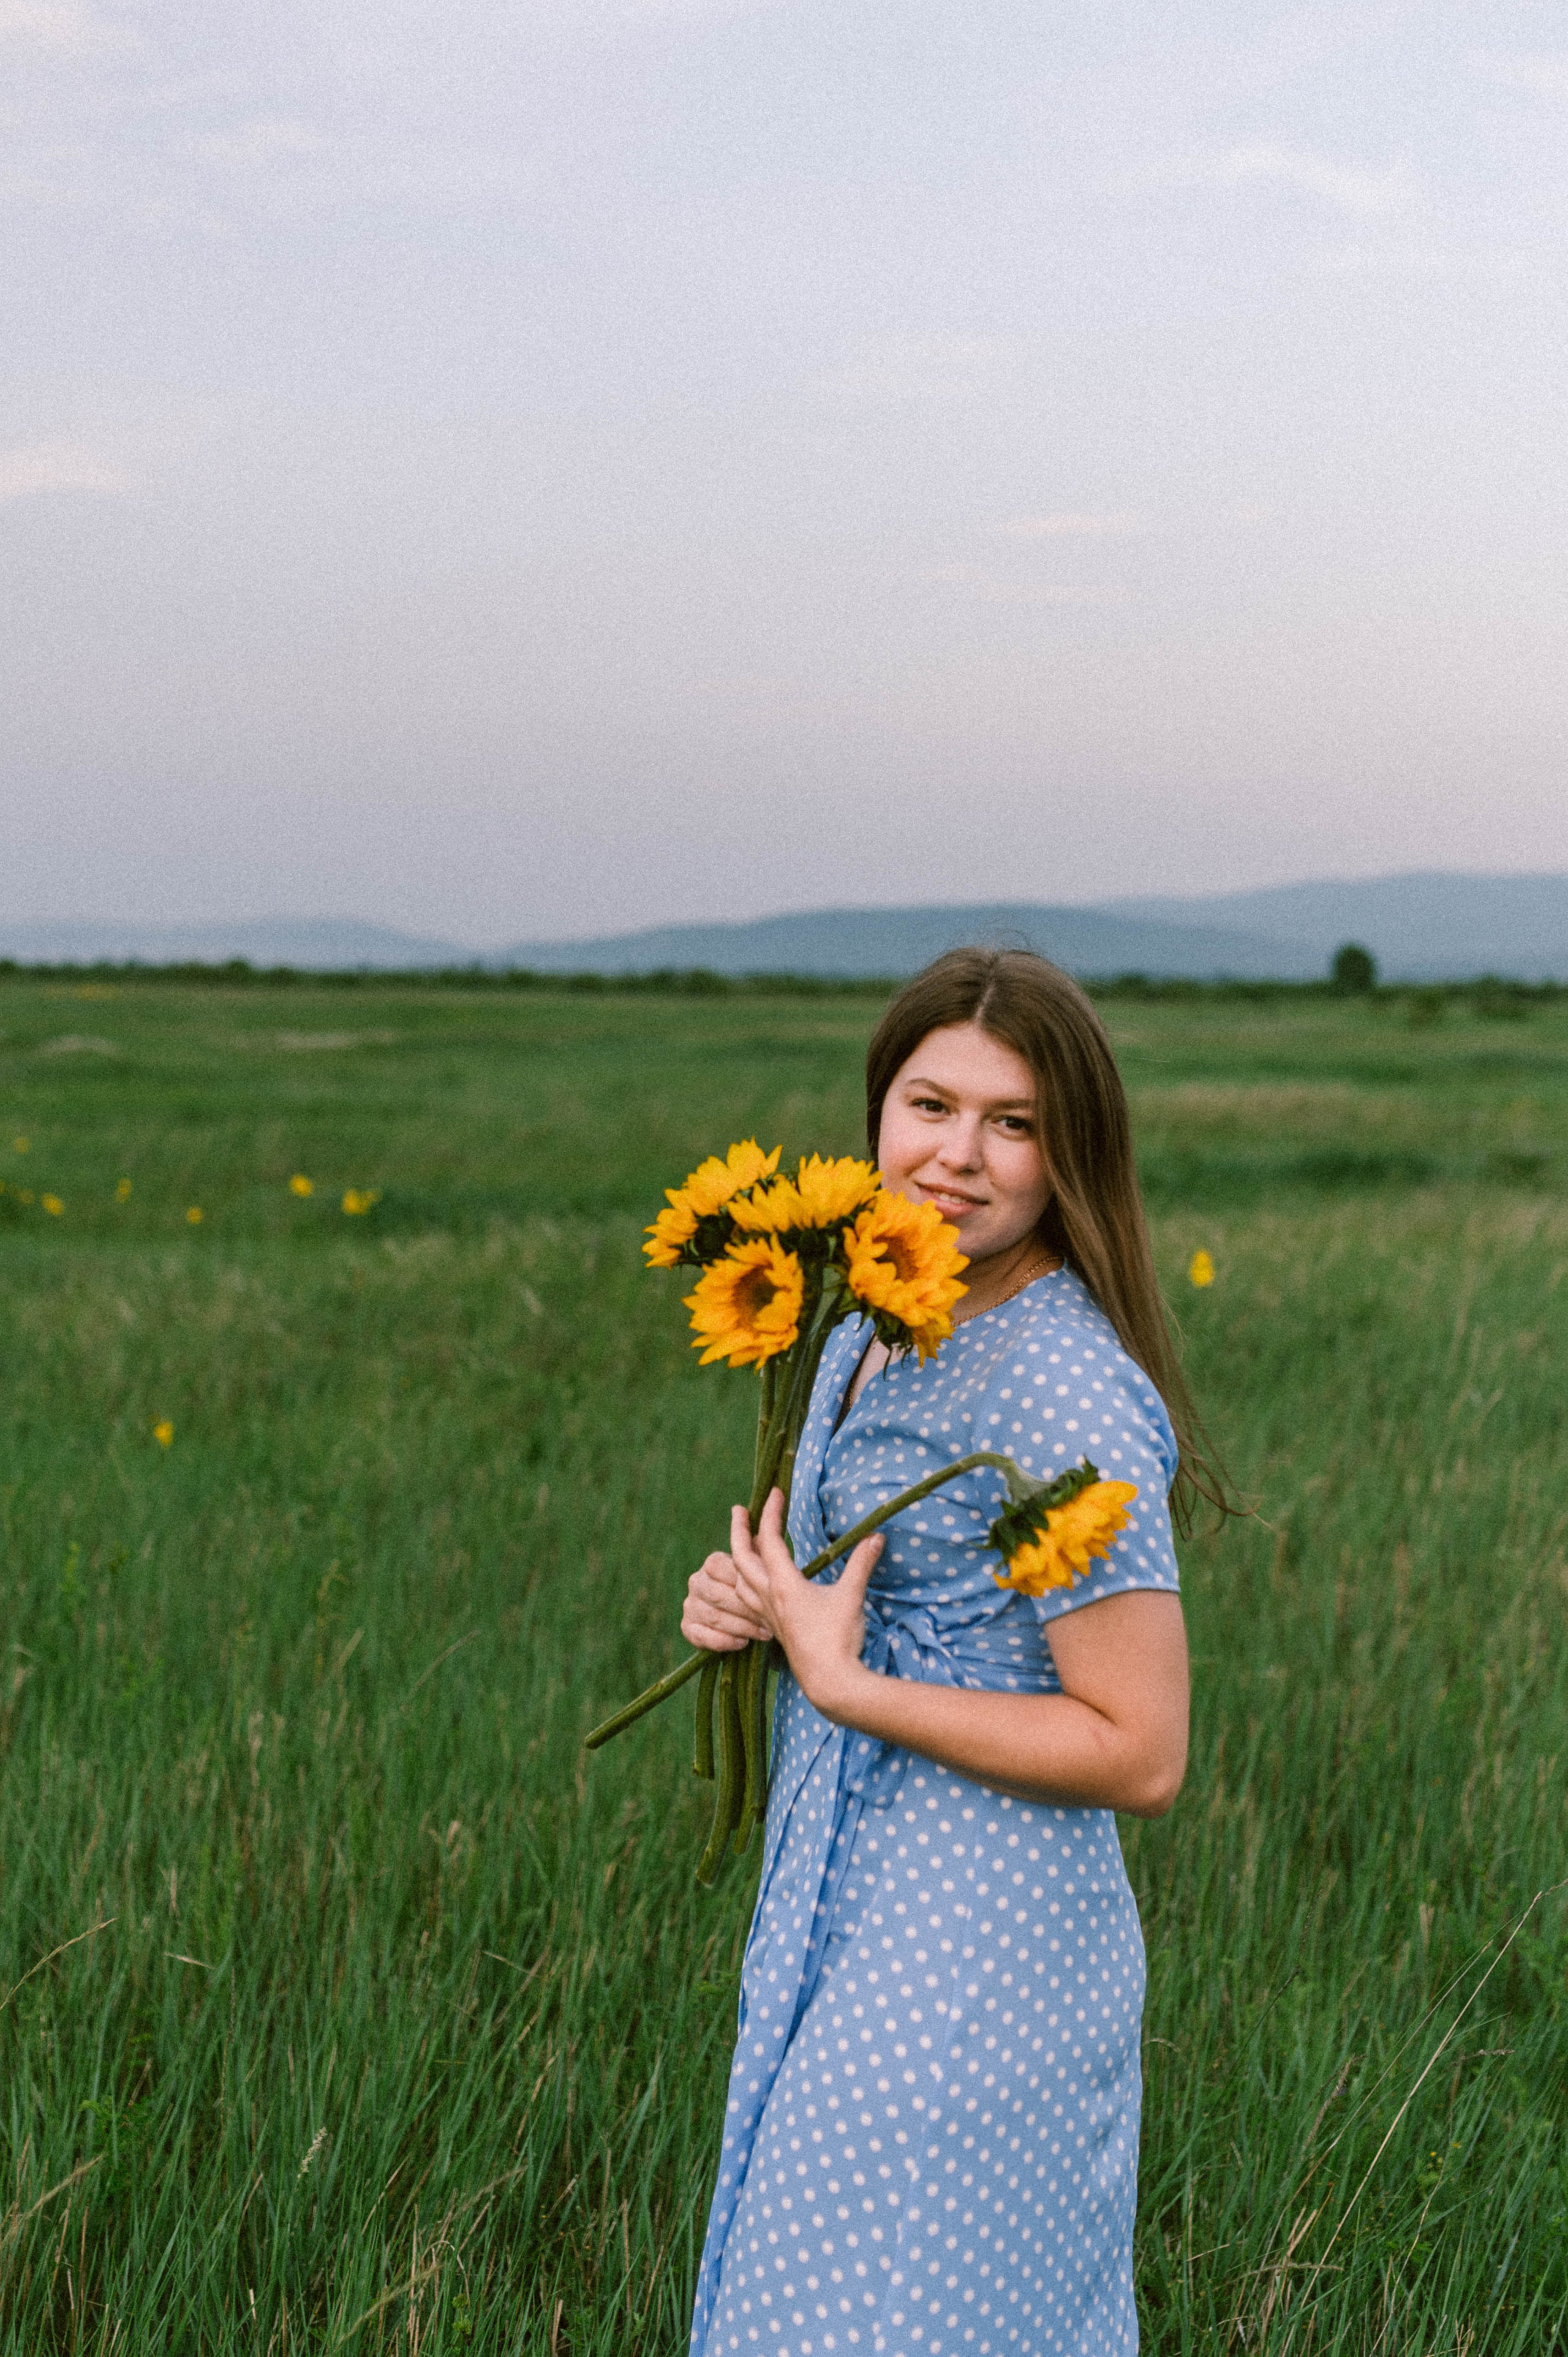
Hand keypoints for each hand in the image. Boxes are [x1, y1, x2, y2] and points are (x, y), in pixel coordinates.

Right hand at [682, 1547, 774, 1652]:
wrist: (743, 1617)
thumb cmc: (756, 1589)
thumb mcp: (761, 1568)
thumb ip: (761, 1548)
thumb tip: (754, 1524)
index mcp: (712, 1563)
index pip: (720, 1567)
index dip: (744, 1583)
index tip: (769, 1594)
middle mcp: (696, 1582)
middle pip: (719, 1595)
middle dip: (747, 1610)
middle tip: (771, 1622)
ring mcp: (690, 1605)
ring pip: (713, 1617)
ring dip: (741, 1627)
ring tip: (764, 1634)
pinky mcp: (687, 1628)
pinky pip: (701, 1636)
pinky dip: (723, 1641)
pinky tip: (742, 1643)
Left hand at [730, 1488, 883, 1721]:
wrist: (830, 1682)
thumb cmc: (839, 1638)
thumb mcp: (852, 1596)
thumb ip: (862, 1563)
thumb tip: (877, 1535)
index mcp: (784, 1585)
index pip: (770, 1540)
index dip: (771, 1513)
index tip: (775, 1492)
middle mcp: (768, 1598)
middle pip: (741, 1558)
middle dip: (738, 1531)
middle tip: (738, 1510)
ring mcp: (768, 1617)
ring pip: (740, 1582)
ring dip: (738, 1559)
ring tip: (743, 1545)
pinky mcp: (774, 1631)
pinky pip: (748, 1602)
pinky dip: (745, 1586)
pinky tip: (755, 1587)